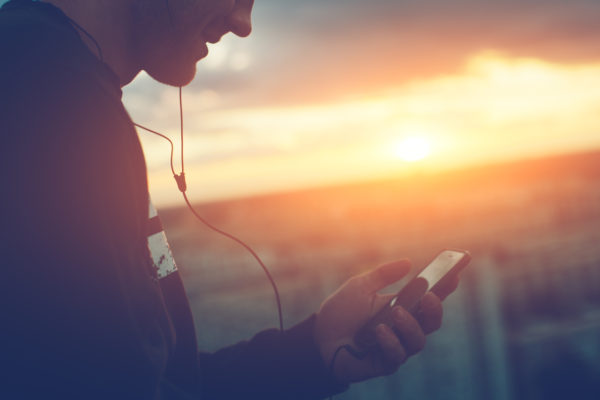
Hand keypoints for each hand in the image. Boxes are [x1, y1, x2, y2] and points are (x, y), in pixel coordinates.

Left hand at [313, 260, 458, 383]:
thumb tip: (408, 263)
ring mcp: (396, 346)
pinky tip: (379, 331)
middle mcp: (403, 328)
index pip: (429, 298)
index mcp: (402, 307)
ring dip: (409, 326)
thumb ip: (383, 275)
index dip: (445, 288)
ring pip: (418, 341)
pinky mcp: (384, 363)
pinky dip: (390, 341)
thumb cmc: (340, 312)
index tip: (455, 274)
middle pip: (432, 322)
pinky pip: (397, 356)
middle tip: (431, 296)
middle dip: (436, 309)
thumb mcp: (360, 286)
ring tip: (395, 312)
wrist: (318, 337)